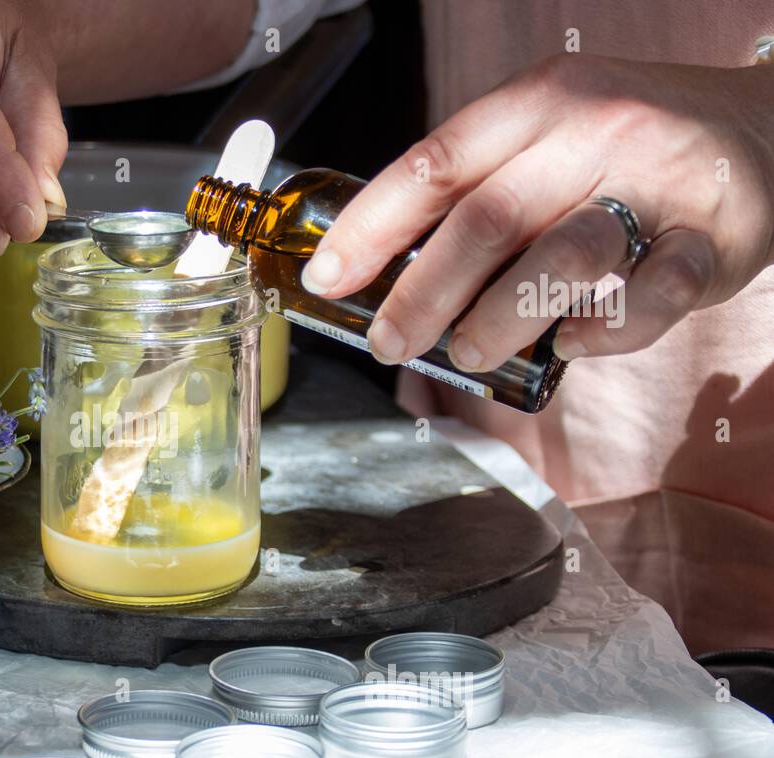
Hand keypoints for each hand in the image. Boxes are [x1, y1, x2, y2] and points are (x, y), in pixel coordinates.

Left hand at [300, 55, 773, 368]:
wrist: (764, 129)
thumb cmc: (626, 150)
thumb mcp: (549, 138)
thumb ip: (482, 190)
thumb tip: (384, 270)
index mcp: (540, 103)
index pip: (435, 163)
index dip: (370, 227)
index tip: (325, 279)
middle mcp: (598, 131)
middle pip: (488, 218)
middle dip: (420, 293)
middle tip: (388, 343)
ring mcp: (660, 183)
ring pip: (562, 256)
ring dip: (498, 319)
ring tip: (464, 355)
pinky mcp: (713, 239)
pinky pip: (651, 296)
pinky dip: (603, 333)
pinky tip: (571, 347)